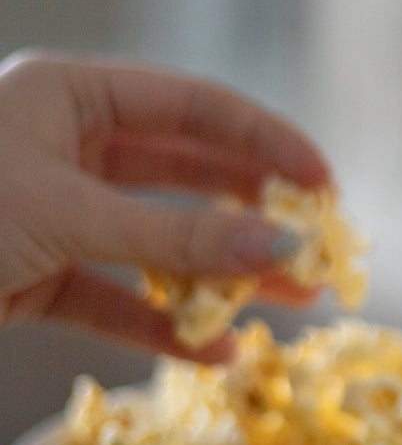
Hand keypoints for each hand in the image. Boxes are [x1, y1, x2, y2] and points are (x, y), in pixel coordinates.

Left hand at [0, 52, 330, 359]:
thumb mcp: (68, 216)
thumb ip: (176, 237)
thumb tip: (283, 248)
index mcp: (67, 93)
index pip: (193, 106)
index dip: (266, 142)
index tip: (324, 185)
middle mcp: (63, 144)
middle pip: (185, 175)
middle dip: (254, 215)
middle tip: (317, 248)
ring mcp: (52, 212)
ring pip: (156, 243)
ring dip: (221, 276)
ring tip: (294, 301)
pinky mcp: (34, 277)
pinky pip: (113, 299)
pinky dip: (159, 326)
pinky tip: (214, 351)